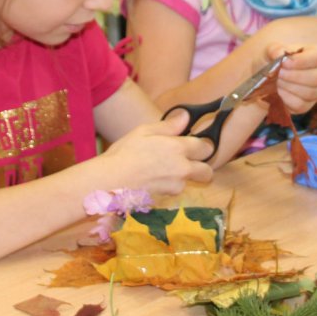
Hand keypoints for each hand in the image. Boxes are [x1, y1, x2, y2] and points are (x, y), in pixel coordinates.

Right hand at [98, 112, 214, 194]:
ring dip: (183, 177)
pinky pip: (175, 190)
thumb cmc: (124, 153)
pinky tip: (153, 179)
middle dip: (202, 167)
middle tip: (188, 161)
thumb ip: (168, 126)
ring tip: (162, 170)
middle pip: (207, 171)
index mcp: (178, 148)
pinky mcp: (166, 198)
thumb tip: (186, 117)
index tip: (194, 145)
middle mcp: (182, 168)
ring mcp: (175, 185)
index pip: (206, 147)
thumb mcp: (144, 131)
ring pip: (190, 181)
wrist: (109, 181)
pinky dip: (169, 185)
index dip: (202, 146)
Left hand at [265, 43, 316, 114]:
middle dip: (295, 76)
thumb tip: (279, 53)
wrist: (268, 76)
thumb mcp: (271, 51)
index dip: (302, 61)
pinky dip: (287, 99)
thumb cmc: (275, 60)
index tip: (285, 62)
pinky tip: (279, 92)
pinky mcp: (308, 105)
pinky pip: (302, 106)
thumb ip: (275, 50)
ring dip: (290, 87)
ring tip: (277, 81)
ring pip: (311, 93)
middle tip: (279, 73)